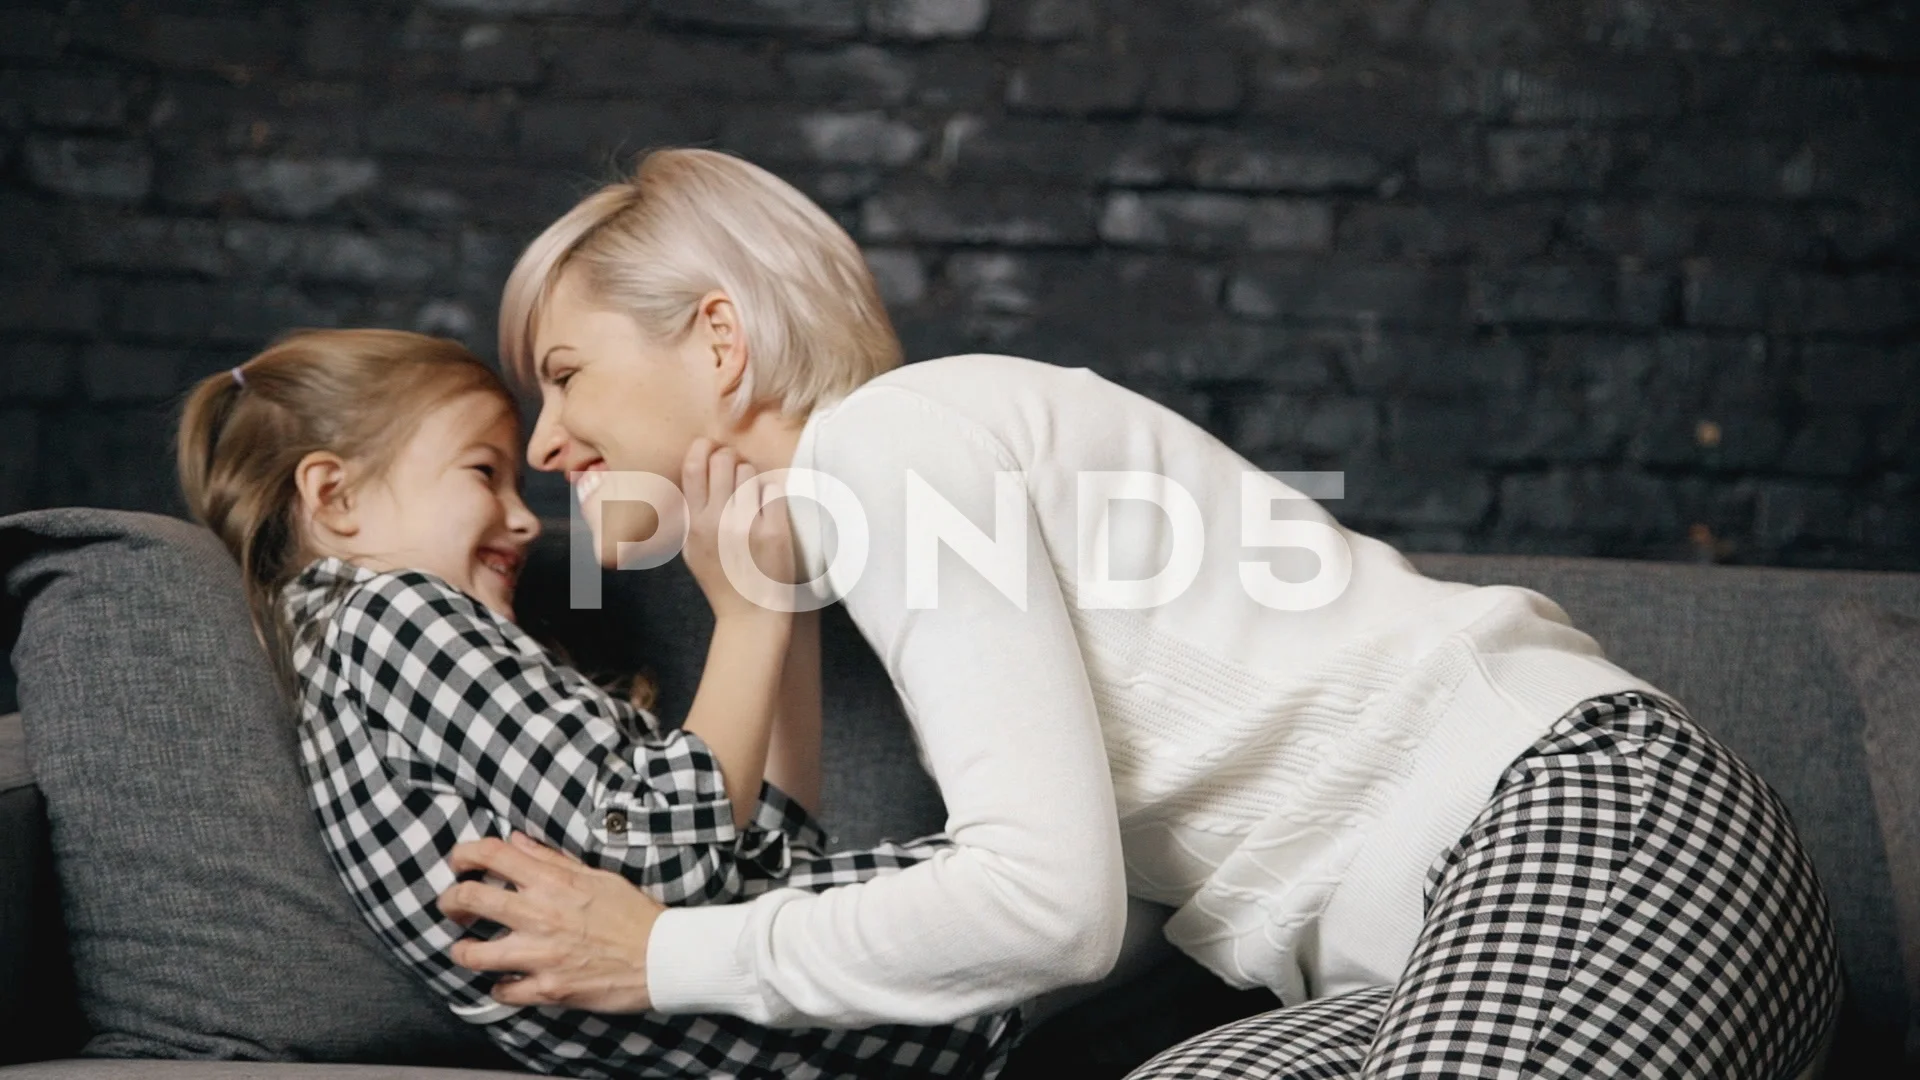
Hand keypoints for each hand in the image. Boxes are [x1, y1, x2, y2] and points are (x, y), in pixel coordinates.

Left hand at [439, 832, 663, 1012]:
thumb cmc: (632, 913)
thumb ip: (551, 860)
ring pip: (473, 953)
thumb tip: (516, 841)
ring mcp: (540, 955)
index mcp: (551, 882)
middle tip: (454, 907)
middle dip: (450, 901)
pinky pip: (502, 991)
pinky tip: (506, 981)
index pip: (490, 854)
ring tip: (468, 948)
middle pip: (468, 899)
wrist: (661, 957)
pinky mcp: (548, 989)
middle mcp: (539, 914)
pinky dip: (499, 987)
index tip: (459, 863)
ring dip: (463, 950)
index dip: (464, 855)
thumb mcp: (595, 876)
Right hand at [680, 437, 794, 619]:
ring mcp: (745, 527)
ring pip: (750, 473)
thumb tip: (693, 472)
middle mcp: (716, 522)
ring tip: (755, 498)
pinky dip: (772, 496)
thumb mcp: (694, 550)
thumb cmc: (723, 581)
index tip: (713, 448)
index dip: (704, 449)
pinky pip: (773, 491)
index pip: (693, 468)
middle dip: (733, 459)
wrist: (751, 616)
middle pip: (724, 461)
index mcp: (695, 524)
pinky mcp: (773, 533)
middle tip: (739, 469)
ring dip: (754, 478)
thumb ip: (690, 514)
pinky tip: (770, 511)